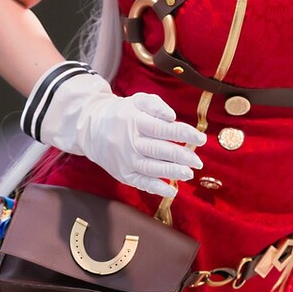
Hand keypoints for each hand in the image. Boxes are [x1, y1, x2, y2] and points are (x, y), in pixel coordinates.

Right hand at [37, 67, 204, 195]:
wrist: (91, 128)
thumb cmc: (122, 114)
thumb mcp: (137, 101)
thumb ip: (156, 105)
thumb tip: (172, 117)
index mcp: (135, 121)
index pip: (162, 128)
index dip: (183, 134)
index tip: (201, 138)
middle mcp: (130, 142)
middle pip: (158, 150)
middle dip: (180, 156)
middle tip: (198, 161)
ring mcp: (126, 160)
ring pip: (151, 168)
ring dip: (171, 172)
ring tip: (189, 173)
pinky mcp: (123, 173)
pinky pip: (141, 183)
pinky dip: (156, 188)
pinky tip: (172, 190)